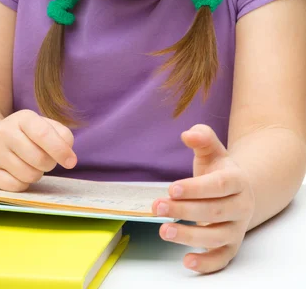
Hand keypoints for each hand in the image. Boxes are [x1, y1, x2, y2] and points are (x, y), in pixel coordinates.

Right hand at [0, 109, 76, 191]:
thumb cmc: (28, 136)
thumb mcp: (46, 127)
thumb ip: (63, 136)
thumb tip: (68, 156)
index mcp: (23, 118)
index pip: (43, 134)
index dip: (60, 150)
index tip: (71, 162)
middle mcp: (4, 132)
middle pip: (39, 158)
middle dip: (49, 164)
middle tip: (46, 160)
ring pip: (28, 174)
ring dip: (36, 174)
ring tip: (31, 165)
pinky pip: (16, 186)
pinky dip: (23, 184)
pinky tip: (18, 173)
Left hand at [152, 124, 254, 273]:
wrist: (238, 191)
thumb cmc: (218, 169)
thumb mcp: (212, 150)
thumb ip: (202, 138)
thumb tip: (188, 134)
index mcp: (237, 180)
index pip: (219, 185)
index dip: (195, 188)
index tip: (171, 188)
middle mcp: (241, 206)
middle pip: (214, 211)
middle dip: (183, 210)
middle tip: (157, 207)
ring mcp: (238, 228)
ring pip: (216, 237)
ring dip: (189, 236)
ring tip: (163, 230)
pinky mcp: (231, 246)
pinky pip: (222, 259)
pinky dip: (207, 264)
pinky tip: (186, 261)